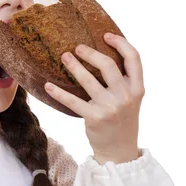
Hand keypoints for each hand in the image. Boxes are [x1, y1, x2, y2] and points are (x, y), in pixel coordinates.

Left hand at [44, 33, 143, 163]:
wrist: (120, 150)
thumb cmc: (122, 119)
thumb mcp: (131, 99)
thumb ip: (123, 81)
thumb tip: (102, 55)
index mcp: (137, 89)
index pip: (134, 58)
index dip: (121, 43)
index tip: (105, 35)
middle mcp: (126, 96)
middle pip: (108, 66)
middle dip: (91, 53)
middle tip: (77, 47)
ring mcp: (110, 108)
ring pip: (88, 80)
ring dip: (74, 66)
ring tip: (64, 57)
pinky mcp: (94, 118)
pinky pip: (72, 101)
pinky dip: (58, 92)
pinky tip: (48, 85)